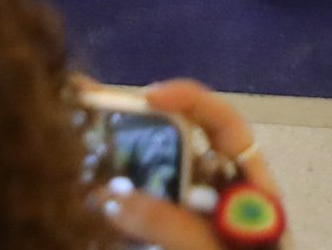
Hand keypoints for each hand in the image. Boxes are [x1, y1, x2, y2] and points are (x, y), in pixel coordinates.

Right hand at [88, 82, 278, 249]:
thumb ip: (173, 228)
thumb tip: (112, 197)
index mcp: (250, 187)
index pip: (225, 126)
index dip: (190, 100)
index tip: (147, 96)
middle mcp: (221, 199)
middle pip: (181, 151)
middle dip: (138, 136)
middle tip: (92, 126)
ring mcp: (195, 224)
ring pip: (155, 187)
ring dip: (121, 178)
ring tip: (81, 168)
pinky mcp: (170, 247)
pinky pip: (142, 225)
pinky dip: (119, 216)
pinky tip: (92, 210)